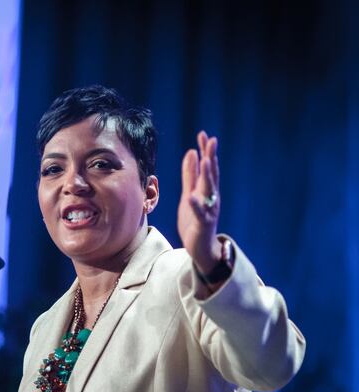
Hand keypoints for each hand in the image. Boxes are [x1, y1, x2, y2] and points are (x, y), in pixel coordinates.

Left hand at [177, 131, 221, 274]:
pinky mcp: (202, 223)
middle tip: (211, 140)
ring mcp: (208, 210)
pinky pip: (200, 213)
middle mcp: (211, 197)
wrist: (200, 246)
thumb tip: (191, 153)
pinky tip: (192, 196)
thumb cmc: (194, 219)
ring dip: (208, 176)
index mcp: (206, 190)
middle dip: (211, 157)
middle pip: (211, 174)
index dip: (205, 151)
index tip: (203, 134)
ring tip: (206, 160)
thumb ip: (190, 175)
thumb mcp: (189, 194)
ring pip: (209, 191)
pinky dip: (196, 204)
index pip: (208, 166)